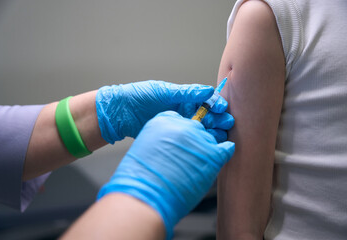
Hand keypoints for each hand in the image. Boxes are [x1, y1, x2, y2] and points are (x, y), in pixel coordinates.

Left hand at [96, 80, 231, 142]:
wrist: (120, 112)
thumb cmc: (140, 96)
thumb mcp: (163, 91)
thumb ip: (186, 93)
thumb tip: (207, 90)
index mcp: (183, 97)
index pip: (206, 101)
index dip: (216, 104)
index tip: (222, 109)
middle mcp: (184, 110)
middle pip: (207, 116)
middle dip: (219, 119)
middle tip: (227, 124)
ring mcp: (179, 124)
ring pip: (201, 128)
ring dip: (212, 131)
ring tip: (221, 135)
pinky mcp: (173, 136)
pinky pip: (189, 138)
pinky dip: (199, 141)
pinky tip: (206, 144)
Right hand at [98, 111, 234, 238]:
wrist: (144, 195)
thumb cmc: (141, 176)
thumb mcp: (144, 147)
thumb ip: (161, 139)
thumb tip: (174, 144)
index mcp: (164, 120)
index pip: (182, 120)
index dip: (183, 133)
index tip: (182, 143)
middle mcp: (183, 125)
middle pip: (198, 128)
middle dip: (195, 141)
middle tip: (189, 157)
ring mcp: (199, 138)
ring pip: (211, 138)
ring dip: (207, 149)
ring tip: (198, 164)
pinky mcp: (212, 154)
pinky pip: (225, 148)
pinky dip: (225, 151)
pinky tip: (221, 155)